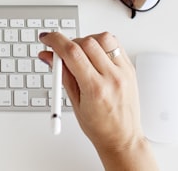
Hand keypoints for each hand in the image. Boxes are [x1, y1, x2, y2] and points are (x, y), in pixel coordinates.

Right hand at [40, 31, 156, 170]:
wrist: (123, 138)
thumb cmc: (100, 127)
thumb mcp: (74, 103)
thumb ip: (62, 75)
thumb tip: (48, 56)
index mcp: (95, 89)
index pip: (72, 53)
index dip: (55, 41)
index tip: (47, 38)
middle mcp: (112, 77)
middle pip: (86, 42)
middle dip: (70, 43)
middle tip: (63, 53)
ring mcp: (124, 71)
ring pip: (103, 38)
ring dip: (87, 41)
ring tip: (82, 56)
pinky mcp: (130, 68)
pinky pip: (115, 44)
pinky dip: (102, 44)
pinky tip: (95, 56)